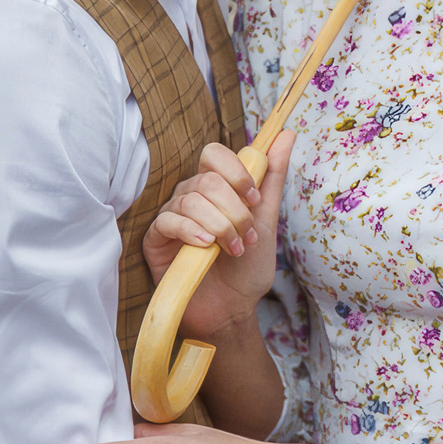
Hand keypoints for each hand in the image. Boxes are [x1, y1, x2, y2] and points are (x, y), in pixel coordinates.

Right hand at [144, 138, 290, 342]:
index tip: (254, 198)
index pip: (214, 154)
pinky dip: (192, 231)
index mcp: (214, 188)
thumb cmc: (246, 268)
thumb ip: (272, 178)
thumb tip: (287, 134)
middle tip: (247, 236)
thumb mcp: (266, 220)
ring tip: (233, 249)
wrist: (231, 309)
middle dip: (234, 209)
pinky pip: (168, 220)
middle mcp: (190, 196)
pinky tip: (206, 247)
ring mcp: (171, 216)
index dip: (236, 171)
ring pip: (191, 199)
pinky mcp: (155, 239)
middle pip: (207, 179)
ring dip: (220, 226)